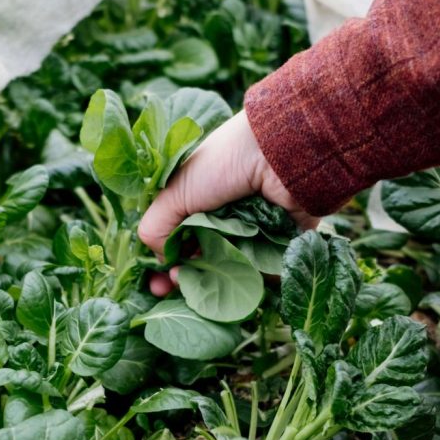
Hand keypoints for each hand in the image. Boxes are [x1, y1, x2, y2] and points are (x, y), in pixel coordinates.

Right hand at [138, 111, 318, 295]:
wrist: (278, 153)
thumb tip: (162, 260)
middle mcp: (225, 218)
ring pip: (233, 270)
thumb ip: (156, 227)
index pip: (178, 243)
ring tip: (209, 279)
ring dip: (218, 281)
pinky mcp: (283, 241)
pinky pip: (266, 270)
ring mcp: (254, 231)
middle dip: (189, 279)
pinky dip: (255, 276)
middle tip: (180, 285)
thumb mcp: (175, 191)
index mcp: (199, 203)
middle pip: (204, 262)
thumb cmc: (223, 163)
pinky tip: (242, 276)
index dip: (166, 266)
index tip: (157, 286)